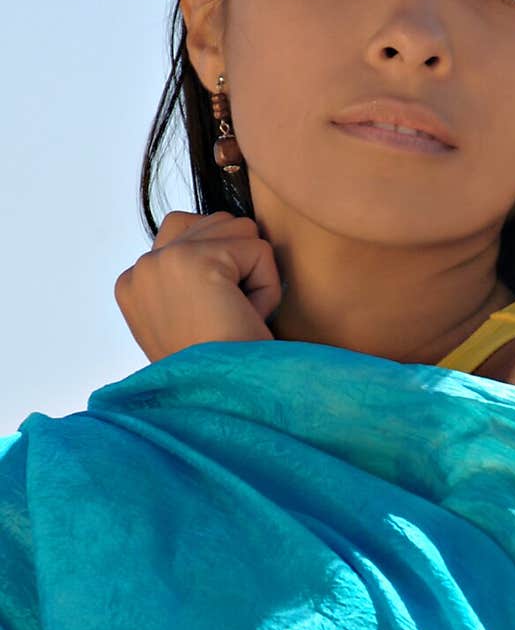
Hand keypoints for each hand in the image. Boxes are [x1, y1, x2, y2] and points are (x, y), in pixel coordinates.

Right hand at [114, 210, 283, 363]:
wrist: (222, 406)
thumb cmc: (222, 373)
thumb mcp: (191, 320)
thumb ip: (193, 277)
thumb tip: (233, 229)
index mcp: (132, 283)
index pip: (190, 231)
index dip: (223, 271)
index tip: (213, 320)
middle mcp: (140, 268)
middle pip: (218, 222)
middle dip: (239, 267)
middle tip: (228, 320)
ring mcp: (162, 261)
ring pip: (242, 230)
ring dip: (254, 276)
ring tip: (236, 319)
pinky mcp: (195, 260)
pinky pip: (260, 250)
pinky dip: (267, 289)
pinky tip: (246, 319)